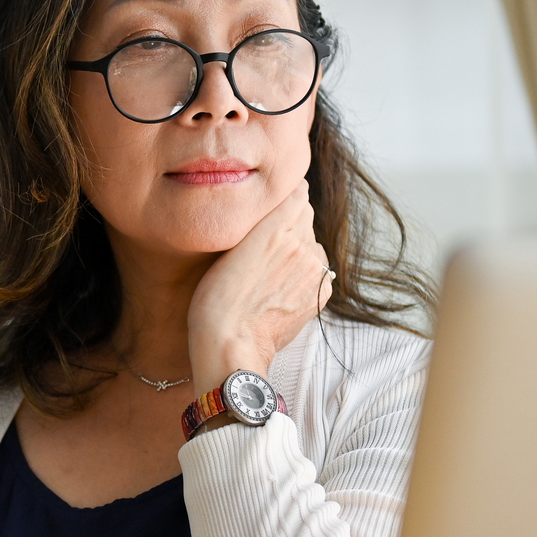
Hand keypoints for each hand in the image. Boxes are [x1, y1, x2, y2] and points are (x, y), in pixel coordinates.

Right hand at [186, 181, 332, 389]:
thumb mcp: (226, 246)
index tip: (270, 207)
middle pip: (305, 218)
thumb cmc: (215, 297)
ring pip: (312, 244)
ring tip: (270, 271)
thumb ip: (259, 220)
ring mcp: (315, 269)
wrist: (231, 343)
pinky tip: (281, 287)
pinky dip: (305, 273)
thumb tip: (283, 200)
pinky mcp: (321, 292)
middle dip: (289, 225)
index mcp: (275, 227)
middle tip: (261, 247)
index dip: (283, 198)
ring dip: (297, 249)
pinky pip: (318, 269)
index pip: (296, 193)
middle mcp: (302, 244)